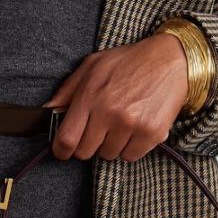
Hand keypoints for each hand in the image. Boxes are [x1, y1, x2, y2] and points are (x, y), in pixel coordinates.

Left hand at [43, 33, 187, 161]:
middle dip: (88, 144)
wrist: (171, 60)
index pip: (66, 139)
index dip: (61, 150)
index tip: (64, 149)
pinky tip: (135, 128)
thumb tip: (47, 111)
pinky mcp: (152, 133)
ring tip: (120, 123)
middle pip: (86, 152)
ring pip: (108, 155)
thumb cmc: (128, 62)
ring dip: (110, 144)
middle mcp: (109, 112)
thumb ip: (67, 91)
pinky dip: (130, 147)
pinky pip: (130, 156)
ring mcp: (132, 125)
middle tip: (98, 129)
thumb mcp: (92, 66)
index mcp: (90, 96)